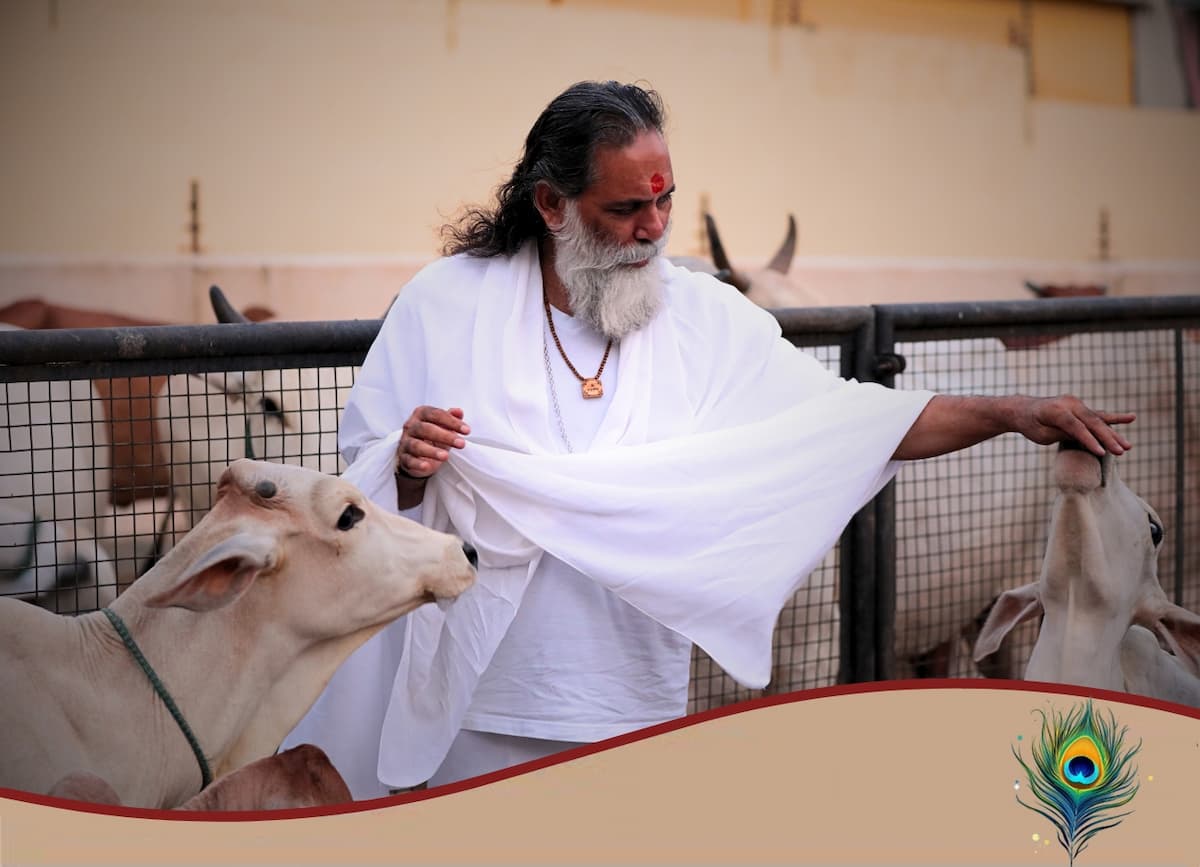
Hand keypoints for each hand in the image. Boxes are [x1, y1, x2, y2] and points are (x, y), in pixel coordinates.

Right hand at [396, 406, 469, 479]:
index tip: (467, 431)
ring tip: (446, 456)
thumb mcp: (443, 426)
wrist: (415, 454)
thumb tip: (459, 412)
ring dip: (432, 451)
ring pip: (416, 445)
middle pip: (426, 429)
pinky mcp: (403, 458)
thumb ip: (450, 418)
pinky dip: (418, 464)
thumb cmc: (431, 437)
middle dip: (445, 436)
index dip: (452, 422)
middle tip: (461, 444)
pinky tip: (427, 466)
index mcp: (420, 414)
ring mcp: (405, 442)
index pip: (436, 414)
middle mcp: (410, 426)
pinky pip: (409, 460)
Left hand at [1012, 395, 1134, 455]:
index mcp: (1055, 410)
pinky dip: (1114, 418)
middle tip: (1122, 451)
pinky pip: (1099, 414)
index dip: (1089, 440)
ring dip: (1114, 433)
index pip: (1076, 427)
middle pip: (1091, 422)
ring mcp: (1076, 404)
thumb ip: (1063, 434)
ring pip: (1098, 420)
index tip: (1102, 453)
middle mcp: (1068, 403)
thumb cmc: (1030, 424)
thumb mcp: (1041, 434)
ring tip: (1128, 446)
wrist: (1023, 409)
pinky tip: (1132, 417)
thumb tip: (1085, 438)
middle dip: (1107, 438)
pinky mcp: (1081, 407)